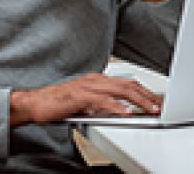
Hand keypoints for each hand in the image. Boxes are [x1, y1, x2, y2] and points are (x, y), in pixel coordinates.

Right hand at [10, 73, 161, 126]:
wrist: (35, 103)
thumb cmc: (58, 103)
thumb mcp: (86, 103)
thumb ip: (101, 104)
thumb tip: (118, 111)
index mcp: (98, 80)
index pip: (127, 83)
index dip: (144, 91)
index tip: (155, 100)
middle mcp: (97, 80)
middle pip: (129, 85)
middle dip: (147, 95)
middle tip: (158, 105)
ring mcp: (90, 86)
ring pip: (121, 91)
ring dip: (139, 101)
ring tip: (150, 109)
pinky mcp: (81, 96)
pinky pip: (104, 101)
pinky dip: (118, 107)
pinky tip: (127, 113)